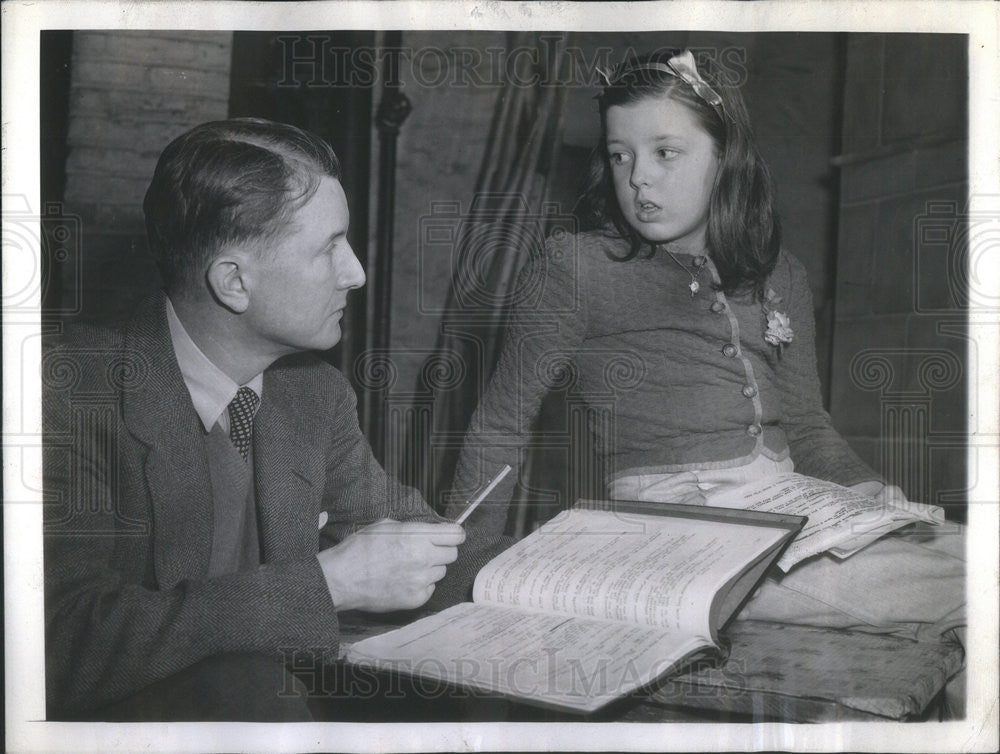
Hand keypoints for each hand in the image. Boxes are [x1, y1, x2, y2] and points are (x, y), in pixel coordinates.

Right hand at [316, 519, 465, 611]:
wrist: (343, 578)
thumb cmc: (360, 549)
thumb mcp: (386, 526)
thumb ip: (413, 529)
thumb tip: (429, 531)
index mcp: (417, 536)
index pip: (455, 535)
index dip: (454, 534)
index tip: (451, 536)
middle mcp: (423, 558)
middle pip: (452, 554)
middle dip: (442, 550)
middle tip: (426, 551)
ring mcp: (421, 580)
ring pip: (441, 571)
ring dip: (431, 568)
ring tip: (409, 566)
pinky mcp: (416, 598)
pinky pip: (430, 588)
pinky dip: (421, 584)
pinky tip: (404, 580)